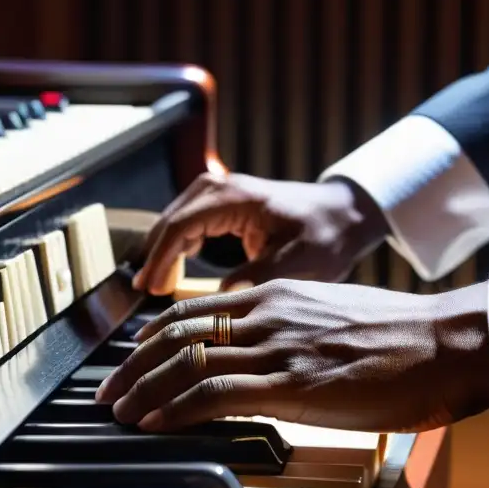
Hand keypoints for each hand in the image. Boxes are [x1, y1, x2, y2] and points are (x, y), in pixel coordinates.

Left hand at [95, 279, 488, 432]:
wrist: (448, 343)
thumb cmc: (404, 340)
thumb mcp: (337, 319)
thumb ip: (295, 329)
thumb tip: (271, 355)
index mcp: (279, 295)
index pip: (195, 309)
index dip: (153, 335)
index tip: (131, 357)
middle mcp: (269, 314)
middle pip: (177, 332)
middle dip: (131, 365)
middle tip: (104, 390)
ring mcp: (278, 347)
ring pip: (186, 361)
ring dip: (142, 389)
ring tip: (115, 412)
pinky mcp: (292, 384)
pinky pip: (214, 392)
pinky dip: (174, 409)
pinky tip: (151, 424)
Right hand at [132, 172, 388, 294]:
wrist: (345, 214)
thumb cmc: (326, 234)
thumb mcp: (299, 261)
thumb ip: (258, 276)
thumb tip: (221, 299)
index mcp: (236, 198)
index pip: (181, 226)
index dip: (160, 259)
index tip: (150, 289)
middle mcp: (222, 188)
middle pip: (170, 220)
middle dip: (154, 256)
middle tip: (143, 294)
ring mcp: (221, 193)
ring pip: (175, 221)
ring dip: (162, 252)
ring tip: (155, 288)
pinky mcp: (224, 204)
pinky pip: (188, 224)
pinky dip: (176, 247)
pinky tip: (172, 274)